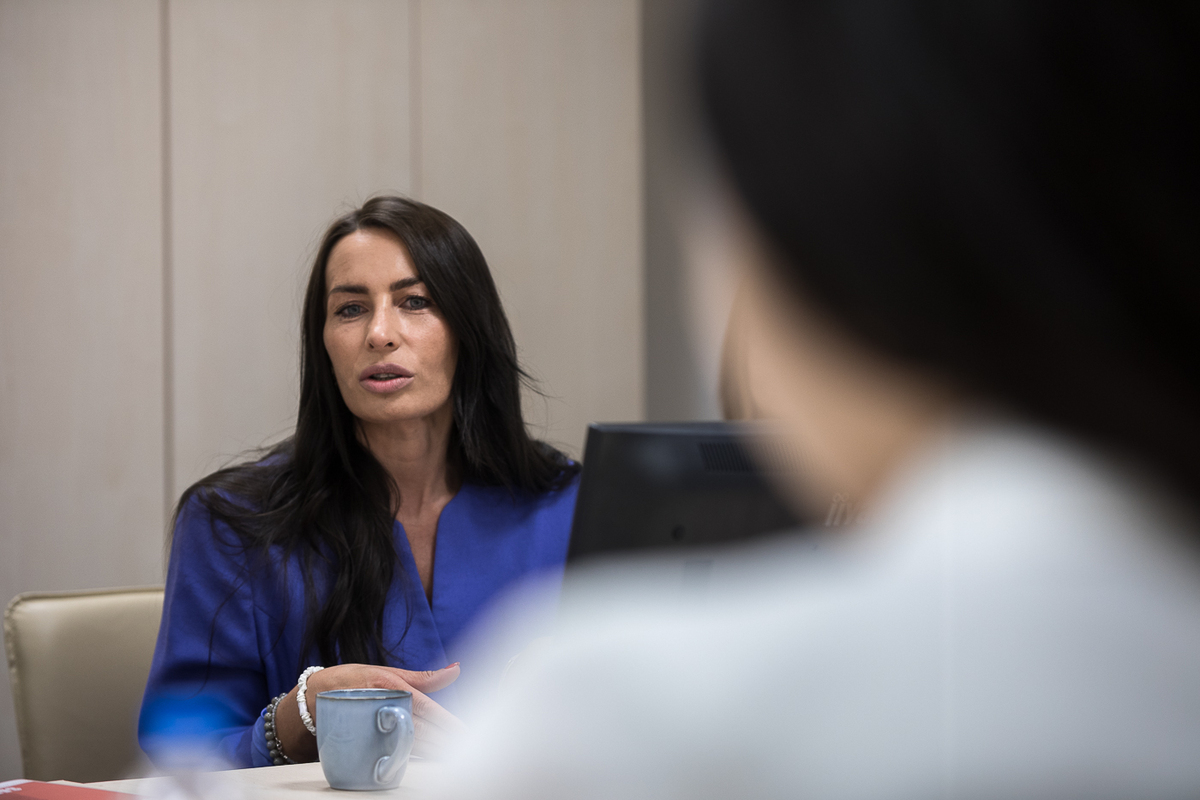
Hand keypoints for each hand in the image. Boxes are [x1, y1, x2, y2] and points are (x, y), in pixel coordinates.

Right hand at [275, 662, 464, 760]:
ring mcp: (374, 729)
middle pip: (423, 732)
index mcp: (392, 689)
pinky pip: (394, 753)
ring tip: (455, 759)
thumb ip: (423, 677)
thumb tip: (456, 669)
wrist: (310, 698)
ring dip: (434, 753)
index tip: (467, 734)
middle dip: (447, 743)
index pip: (428, 710)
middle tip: (470, 751)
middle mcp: (385, 709)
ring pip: (410, 745)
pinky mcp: (366, 743)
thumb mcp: (385, 672)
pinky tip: (428, 763)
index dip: (449, 723)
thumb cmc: (351, 680)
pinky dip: (413, 758)